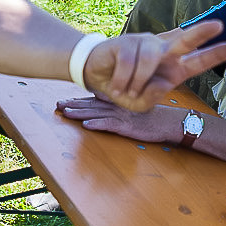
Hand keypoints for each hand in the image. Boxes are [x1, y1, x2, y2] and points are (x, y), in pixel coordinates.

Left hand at [56, 96, 182, 142]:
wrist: (168, 122)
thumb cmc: (152, 117)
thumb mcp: (132, 108)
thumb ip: (117, 105)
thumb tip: (100, 99)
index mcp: (117, 104)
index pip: (94, 100)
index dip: (78, 100)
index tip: (64, 100)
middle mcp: (116, 107)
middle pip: (90, 105)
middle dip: (73, 105)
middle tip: (57, 104)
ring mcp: (120, 116)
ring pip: (95, 113)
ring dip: (80, 113)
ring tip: (65, 113)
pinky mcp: (126, 126)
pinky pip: (109, 124)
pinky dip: (97, 124)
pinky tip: (85, 125)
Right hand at [83, 20, 225, 111]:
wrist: (96, 77)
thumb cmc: (124, 88)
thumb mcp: (140, 103)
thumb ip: (154, 97)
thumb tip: (162, 82)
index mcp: (173, 68)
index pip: (199, 60)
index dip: (217, 54)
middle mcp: (163, 51)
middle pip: (185, 40)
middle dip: (201, 33)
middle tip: (218, 25)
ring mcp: (145, 43)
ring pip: (149, 60)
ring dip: (137, 82)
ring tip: (127, 91)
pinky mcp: (125, 42)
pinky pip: (129, 62)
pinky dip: (123, 79)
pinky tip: (117, 84)